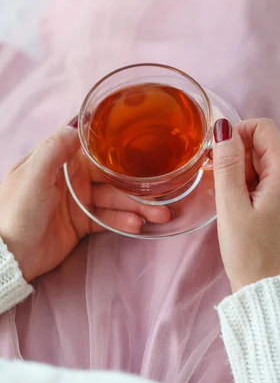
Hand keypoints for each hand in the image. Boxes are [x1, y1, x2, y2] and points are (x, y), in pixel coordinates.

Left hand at [0, 122, 170, 282]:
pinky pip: (109, 218)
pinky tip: (137, 226)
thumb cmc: (16, 211)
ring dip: (137, 206)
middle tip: (162, 193)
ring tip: (159, 216)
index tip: (144, 146)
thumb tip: (77, 123)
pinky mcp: (83, 222)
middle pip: (111, 176)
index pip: (94, 148)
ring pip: (115, 198)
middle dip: (136, 184)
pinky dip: (124, 221)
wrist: (10, 259)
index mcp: (58, 159)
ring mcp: (79, 200)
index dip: (118, 147)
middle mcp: (72, 177)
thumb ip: (53, 149)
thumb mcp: (32, 176)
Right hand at [213, 118, 279, 292]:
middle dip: (242, 157)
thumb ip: (227, 162)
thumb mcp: (231, 205)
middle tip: (223, 184)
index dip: (238, 134)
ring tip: (236, 201)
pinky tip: (248, 207)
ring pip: (273, 163)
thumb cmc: (248, 252)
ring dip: (250, 172)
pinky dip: (260, 184)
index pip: (264, 129)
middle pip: (268, 146)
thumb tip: (224, 127)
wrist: (271, 291)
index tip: (219, 157)